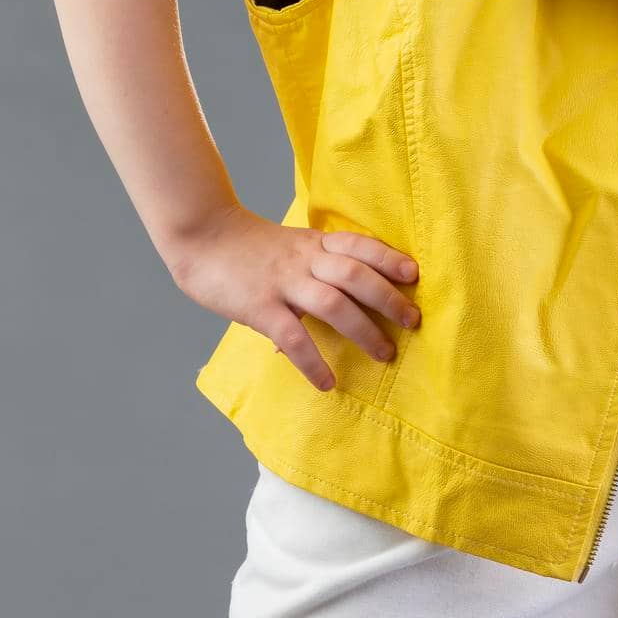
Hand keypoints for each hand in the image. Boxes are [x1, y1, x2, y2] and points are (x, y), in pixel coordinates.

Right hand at [172, 207, 420, 390]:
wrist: (203, 235)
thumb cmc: (249, 248)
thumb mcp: (290, 247)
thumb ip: (315, 268)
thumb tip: (342, 304)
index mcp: (314, 243)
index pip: (360, 245)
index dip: (389, 258)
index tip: (414, 275)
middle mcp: (305, 260)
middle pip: (356, 274)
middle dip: (389, 298)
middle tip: (413, 321)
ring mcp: (283, 282)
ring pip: (333, 303)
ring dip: (364, 330)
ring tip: (385, 354)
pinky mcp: (259, 306)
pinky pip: (292, 336)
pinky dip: (313, 362)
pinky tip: (327, 382)